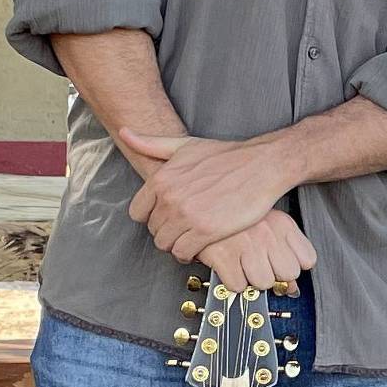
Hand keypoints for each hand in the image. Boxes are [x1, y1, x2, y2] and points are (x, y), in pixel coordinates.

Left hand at [122, 129, 295, 260]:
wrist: (262, 165)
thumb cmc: (226, 156)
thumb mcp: (185, 145)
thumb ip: (151, 144)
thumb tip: (124, 133)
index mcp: (162, 179)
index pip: (138, 212)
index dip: (151, 216)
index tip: (167, 216)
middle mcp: (170, 198)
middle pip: (154, 230)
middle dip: (167, 231)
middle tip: (184, 227)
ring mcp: (187, 215)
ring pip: (166, 244)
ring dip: (177, 244)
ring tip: (191, 237)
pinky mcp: (206, 230)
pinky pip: (184, 253)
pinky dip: (190, 253)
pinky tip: (201, 244)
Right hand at [195, 209, 317, 298]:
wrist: (202, 204)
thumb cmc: (235, 216)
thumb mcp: (269, 225)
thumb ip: (287, 253)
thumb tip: (292, 288)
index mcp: (283, 224)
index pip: (307, 261)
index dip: (294, 265)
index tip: (282, 262)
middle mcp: (267, 233)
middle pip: (288, 275)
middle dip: (274, 273)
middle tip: (259, 262)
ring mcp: (246, 244)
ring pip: (263, 283)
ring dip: (251, 278)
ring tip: (242, 262)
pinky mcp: (223, 255)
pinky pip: (238, 285)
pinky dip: (231, 280)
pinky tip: (229, 265)